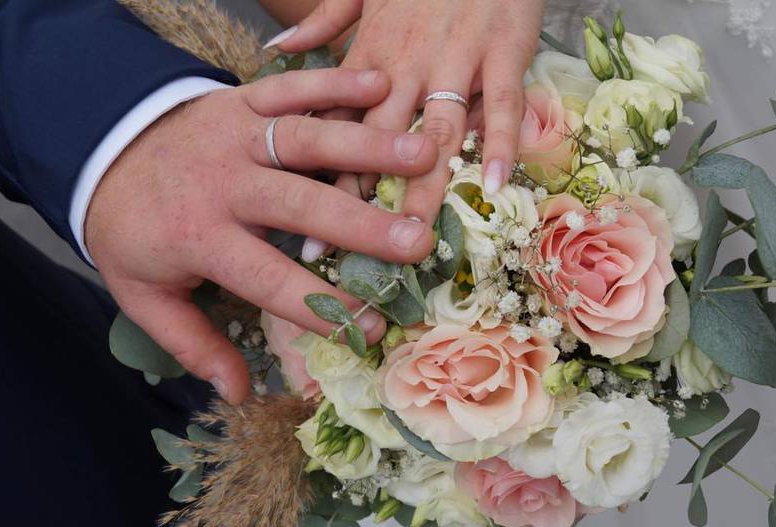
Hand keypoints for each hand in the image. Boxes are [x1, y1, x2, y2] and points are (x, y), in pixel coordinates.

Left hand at [87, 68, 436, 403]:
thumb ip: (192, 344)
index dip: (321, 307)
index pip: (268, 278)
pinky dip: (333, 82)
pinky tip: (378, 86)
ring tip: (422, 157)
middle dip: (361, 224)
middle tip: (417, 242)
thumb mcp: (144, 295)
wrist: (99, 148)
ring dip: (365, 147)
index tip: (372, 330)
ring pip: (304, 140)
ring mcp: (235, 135)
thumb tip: (237, 392)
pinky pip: (290, 88)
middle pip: (298, 205)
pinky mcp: (241, 100)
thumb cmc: (133, 231)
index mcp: (199, 237)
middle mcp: (222, 184)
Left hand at [274, 0, 544, 231]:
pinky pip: (498, 103)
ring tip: (414, 236)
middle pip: (379, 142)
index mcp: (371, 55)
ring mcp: (454, 60)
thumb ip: (321, 22)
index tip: (298, 225)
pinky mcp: (501, 53)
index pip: (340, 124)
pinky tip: (492, 183)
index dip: (319, 178)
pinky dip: (497, 141)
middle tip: (347, 254)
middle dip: (361, 201)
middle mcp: (405, 65)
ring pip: (434, 131)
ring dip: (423, 185)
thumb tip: (274, 50)